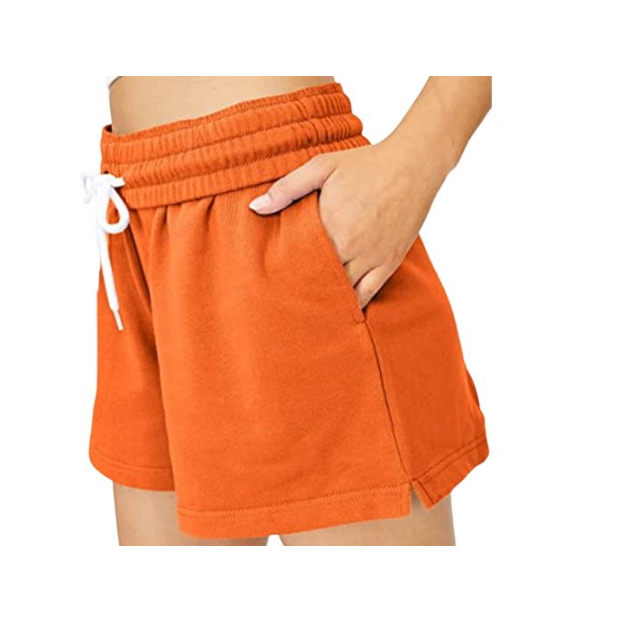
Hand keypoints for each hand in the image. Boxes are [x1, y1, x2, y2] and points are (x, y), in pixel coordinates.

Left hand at [249, 138, 450, 307]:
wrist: (414, 165)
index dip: (283, 269)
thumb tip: (255, 207)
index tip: (270, 277)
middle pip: (318, 278)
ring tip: (307, 307)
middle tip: (284, 298)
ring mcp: (371, 258)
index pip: (298, 258)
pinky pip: (368, 293)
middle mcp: (350, 246)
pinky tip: (339, 309)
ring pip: (341, 290)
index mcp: (329, 223)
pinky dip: (352, 303)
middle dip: (302, 286)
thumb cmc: (366, 163)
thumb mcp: (322, 166)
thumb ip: (287, 188)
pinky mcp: (389, 263)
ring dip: (325, 298)